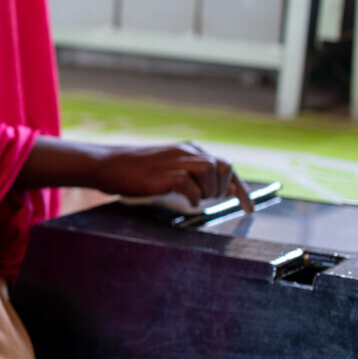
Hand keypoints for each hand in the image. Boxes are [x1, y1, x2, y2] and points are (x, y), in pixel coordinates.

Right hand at [91, 142, 253, 211]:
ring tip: (195, 199)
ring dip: (209, 191)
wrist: (108, 165)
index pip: (226, 166)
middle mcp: (187, 151)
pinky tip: (186, 200)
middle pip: (224, 167)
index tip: (249, 208)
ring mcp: (175, 161)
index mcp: (190, 150)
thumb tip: (220, 191)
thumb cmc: (138, 172)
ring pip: (211, 171)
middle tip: (207, 200)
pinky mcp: (163, 173)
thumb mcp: (170, 170)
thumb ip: (194, 177)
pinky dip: (193, 195)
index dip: (241, 189)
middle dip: (223, 189)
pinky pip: (189, 183)